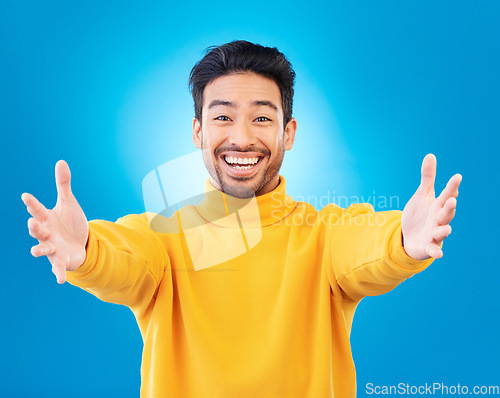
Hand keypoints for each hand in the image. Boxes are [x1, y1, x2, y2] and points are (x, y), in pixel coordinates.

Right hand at [22, 160, 88, 283]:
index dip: (32, 203)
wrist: (80, 242)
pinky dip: (58, 273)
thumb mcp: (68, 203)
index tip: (26, 196)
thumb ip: (63, 184)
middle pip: (37, 230)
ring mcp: (53, 248)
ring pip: (43, 249)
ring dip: (40, 249)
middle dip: (34, 227)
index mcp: (47, 218)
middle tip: (32, 223)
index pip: (38, 210)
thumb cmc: (70, 222)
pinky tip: (60, 280)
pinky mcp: (61, 261)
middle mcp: (47, 234)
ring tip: (35, 251)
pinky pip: (58, 268)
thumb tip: (61, 161)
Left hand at [401, 154, 461, 259]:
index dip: (452, 187)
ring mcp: (435, 233)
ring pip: (442, 231)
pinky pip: (433, 249)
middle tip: (451, 200)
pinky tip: (439, 254)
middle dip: (449, 208)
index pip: (447, 195)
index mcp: (438, 206)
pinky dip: (436, 251)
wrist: (410, 236)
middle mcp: (439, 219)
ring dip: (445, 230)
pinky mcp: (428, 246)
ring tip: (447, 228)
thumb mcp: (422, 195)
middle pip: (446, 213)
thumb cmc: (420, 214)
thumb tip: (430, 155)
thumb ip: (428, 178)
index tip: (457, 177)